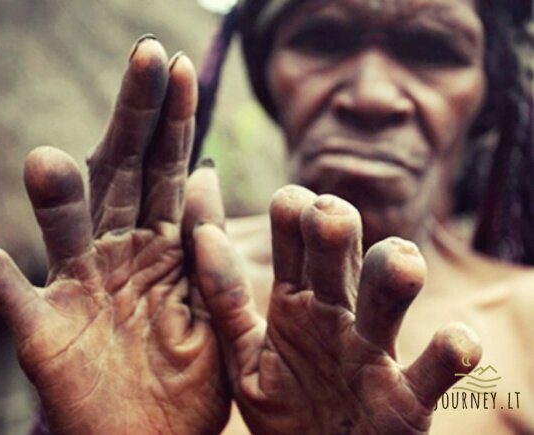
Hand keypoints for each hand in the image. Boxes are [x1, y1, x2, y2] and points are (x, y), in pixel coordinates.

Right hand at [0, 37, 228, 434]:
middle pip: (123, 174)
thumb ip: (204, 245)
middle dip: (134, 118)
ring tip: (49, 164)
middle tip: (146, 57)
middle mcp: (118, 254)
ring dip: (54, 200)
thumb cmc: (188, 377)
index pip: (168, 169)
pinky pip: (15, 303)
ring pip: (64, 230)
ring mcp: (79, 289)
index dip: (173, 119)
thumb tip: (206, 174)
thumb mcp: (209, 304)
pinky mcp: (45, 334)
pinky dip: (0, 283)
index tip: (183, 68)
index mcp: (162, 247)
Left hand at [193, 185, 481, 434]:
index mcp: (296, 300)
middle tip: (326, 216)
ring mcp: (373, 352)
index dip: (292, 212)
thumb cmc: (281, 410)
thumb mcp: (241, 355)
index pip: (294, 237)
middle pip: (341, 253)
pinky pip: (436, 369)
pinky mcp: (407, 398)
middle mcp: (336, 314)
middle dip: (335, 227)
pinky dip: (451, 353)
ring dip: (394, 274)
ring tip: (398, 260)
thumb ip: (223, 298)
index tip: (289, 202)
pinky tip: (456, 342)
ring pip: (389, 297)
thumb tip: (203, 233)